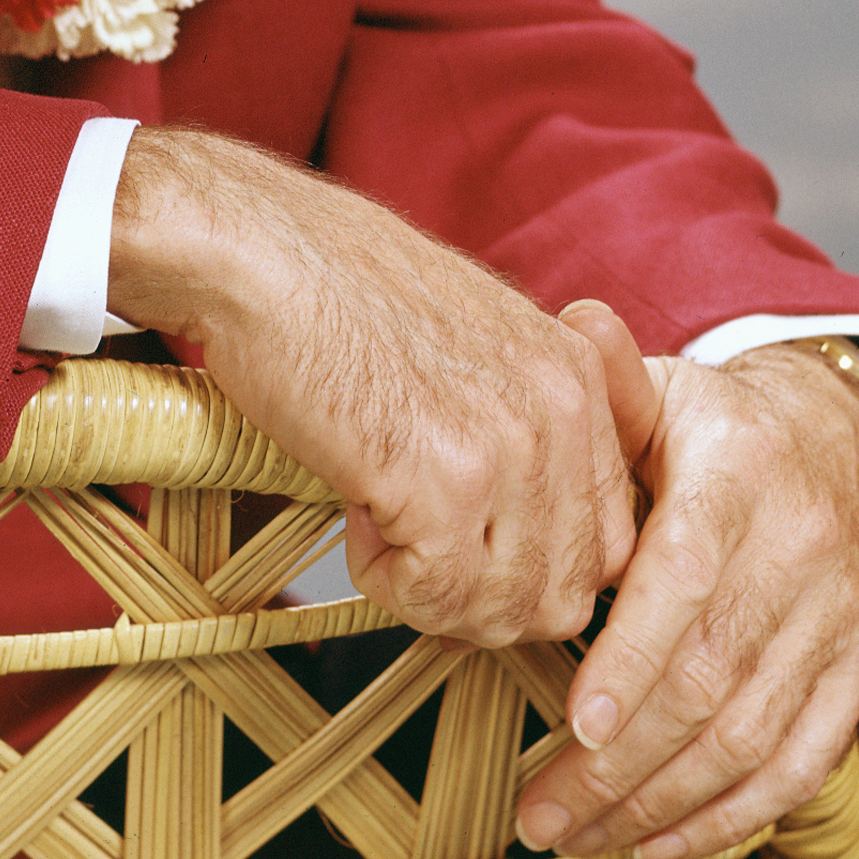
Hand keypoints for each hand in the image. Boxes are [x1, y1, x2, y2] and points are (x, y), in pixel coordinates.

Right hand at [107, 128, 638, 643]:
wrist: (253, 249)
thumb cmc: (335, 284)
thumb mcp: (472, 334)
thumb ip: (523, 416)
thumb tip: (531, 530)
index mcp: (577, 372)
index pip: (605, 538)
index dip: (526, 563)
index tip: (459, 535)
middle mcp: (563, 408)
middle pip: (566, 591)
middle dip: (486, 596)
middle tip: (413, 538)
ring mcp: (510, 446)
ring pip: (508, 609)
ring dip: (434, 591)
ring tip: (378, 512)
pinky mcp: (445, 482)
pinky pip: (438, 597)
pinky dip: (386, 579)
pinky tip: (353, 506)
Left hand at [515, 311, 858, 858]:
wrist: (841, 439)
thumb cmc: (716, 425)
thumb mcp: (662, 389)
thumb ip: (609, 381)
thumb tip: (572, 324)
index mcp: (742, 470)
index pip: (690, 577)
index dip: (635, 659)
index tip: (579, 726)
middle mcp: (802, 548)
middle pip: (713, 677)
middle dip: (622, 760)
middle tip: (543, 812)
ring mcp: (841, 616)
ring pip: (752, 735)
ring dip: (662, 801)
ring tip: (579, 833)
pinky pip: (802, 761)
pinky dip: (732, 813)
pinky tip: (663, 840)